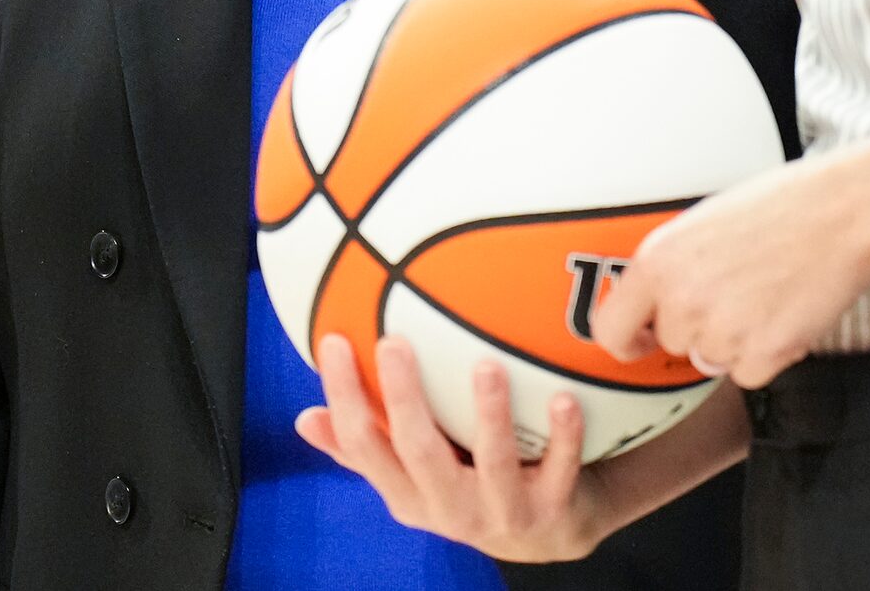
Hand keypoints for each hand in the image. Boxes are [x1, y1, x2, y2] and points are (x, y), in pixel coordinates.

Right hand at [297, 334, 604, 561]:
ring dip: (489, 414)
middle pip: (420, 454)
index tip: (334, 341)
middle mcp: (451, 510)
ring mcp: (503, 513)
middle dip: (404, 399)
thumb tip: (305, 418)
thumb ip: (366, 449)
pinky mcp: (553, 510)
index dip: (344, 398)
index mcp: (409, 496)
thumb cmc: (473, 484)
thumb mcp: (416, 476)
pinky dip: (563, 436)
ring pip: (493, 464)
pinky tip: (562, 398)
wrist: (555, 530)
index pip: (363, 446)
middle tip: (393, 340)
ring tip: (486, 365)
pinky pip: (561, 469)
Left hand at [591, 152, 869, 389]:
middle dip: (698, 328)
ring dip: (734, 340)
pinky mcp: (763, 354)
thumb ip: (669, 267)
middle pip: (672, 343)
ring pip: (711, 359)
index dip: (628, 340)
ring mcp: (722, 331)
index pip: (610, 330)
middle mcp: (682, 300)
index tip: (642, 341)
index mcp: (657, 262)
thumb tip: (652, 302)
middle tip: (735, 291)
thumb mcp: (700, 223)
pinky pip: (748, 373)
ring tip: (764, 292)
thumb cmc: (780, 206)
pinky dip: (766, 353)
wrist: (842, 211)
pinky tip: (784, 311)